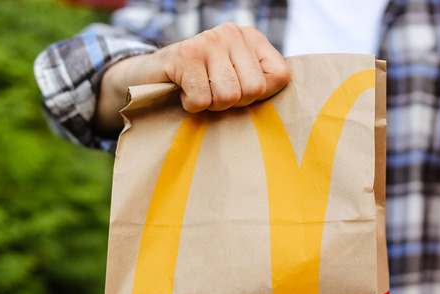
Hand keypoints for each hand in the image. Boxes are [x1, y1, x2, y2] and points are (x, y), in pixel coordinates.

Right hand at [96, 22, 290, 130]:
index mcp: (252, 38)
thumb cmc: (200, 85)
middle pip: (253, 90)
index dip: (259, 97)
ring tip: (199, 92)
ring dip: (211, 105)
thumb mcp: (236, 81)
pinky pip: (202, 99)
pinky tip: (183, 92)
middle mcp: (232, 33)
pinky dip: (191, 105)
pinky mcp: (185, 54)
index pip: (280, 77)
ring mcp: (208, 40)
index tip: (239, 93)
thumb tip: (290, 114)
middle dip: (232, 103)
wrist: (149, 77)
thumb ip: (261, 87)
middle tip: (213, 94)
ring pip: (228, 96)